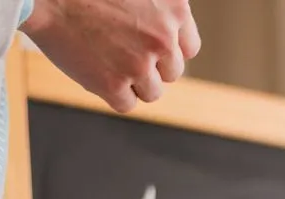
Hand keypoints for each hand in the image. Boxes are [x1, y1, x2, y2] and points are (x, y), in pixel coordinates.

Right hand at [20, 0, 200, 112]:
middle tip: (121, 51)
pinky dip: (112, 93)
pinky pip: (126, 103)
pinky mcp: (113, 85)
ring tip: (107, 59)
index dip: (168, 51)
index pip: (189, 48)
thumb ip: (159, 10)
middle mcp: (163, 38)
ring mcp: (139, 64)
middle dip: (150, 66)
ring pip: (152, 92)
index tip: (150, 49)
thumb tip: (169, 38)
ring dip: (132, 82)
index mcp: (174, 9)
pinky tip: (96, 70)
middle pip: (171, 73)